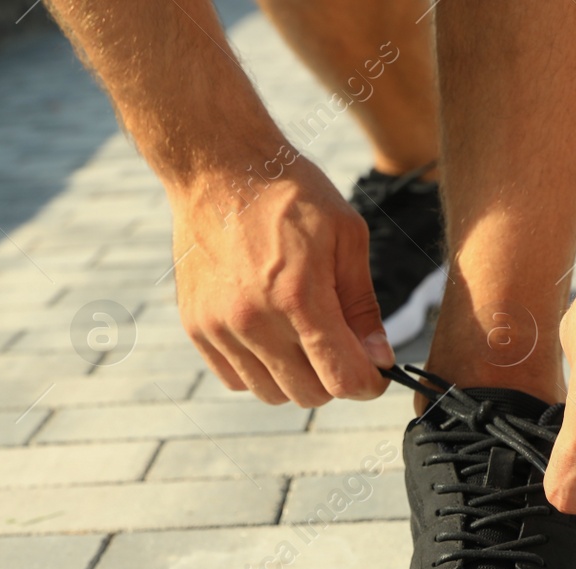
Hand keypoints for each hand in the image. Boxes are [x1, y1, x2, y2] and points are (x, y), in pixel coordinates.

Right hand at [169, 156, 393, 406]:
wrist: (216, 166)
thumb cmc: (289, 193)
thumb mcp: (346, 236)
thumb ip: (363, 306)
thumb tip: (379, 360)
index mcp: (298, 295)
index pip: (342, 379)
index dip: (368, 383)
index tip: (374, 371)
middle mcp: (254, 319)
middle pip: (309, 395)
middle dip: (334, 379)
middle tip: (339, 346)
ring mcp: (219, 327)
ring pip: (271, 394)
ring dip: (296, 378)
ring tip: (302, 337)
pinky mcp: (196, 327)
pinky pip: (236, 379)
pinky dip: (259, 371)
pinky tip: (270, 336)